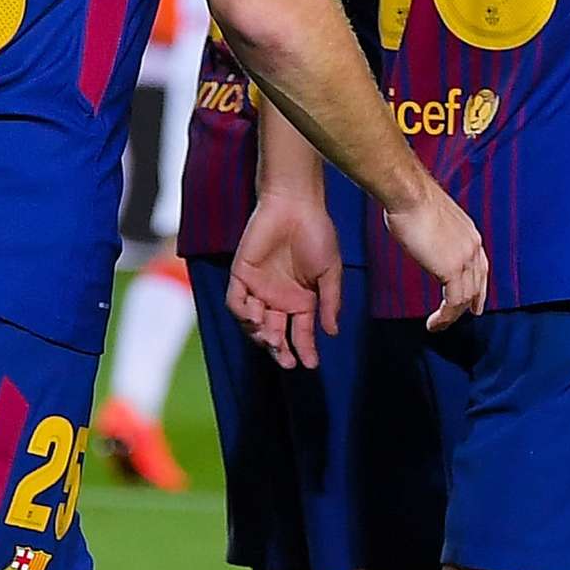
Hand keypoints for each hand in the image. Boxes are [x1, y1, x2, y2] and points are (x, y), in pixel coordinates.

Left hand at [228, 186, 343, 368]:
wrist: (295, 205)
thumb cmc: (317, 234)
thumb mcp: (331, 272)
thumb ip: (330, 302)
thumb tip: (332, 332)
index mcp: (302, 300)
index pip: (302, 333)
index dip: (306, 349)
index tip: (311, 364)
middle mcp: (279, 299)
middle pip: (276, 334)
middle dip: (280, 351)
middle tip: (286, 361)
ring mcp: (259, 288)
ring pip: (254, 324)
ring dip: (262, 335)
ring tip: (273, 338)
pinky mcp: (241, 275)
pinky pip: (236, 302)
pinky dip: (243, 314)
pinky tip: (256, 317)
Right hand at [377, 178, 490, 329]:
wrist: (410, 194)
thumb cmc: (412, 200)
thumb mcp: (432, 220)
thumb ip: (437, 235)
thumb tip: (426, 242)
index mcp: (470, 233)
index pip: (481, 267)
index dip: (479, 286)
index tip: (476, 300)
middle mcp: (472, 246)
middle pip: (477, 284)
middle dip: (471, 304)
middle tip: (464, 317)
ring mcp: (464, 258)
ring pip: (466, 297)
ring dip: (453, 316)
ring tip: (439, 325)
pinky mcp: (451, 269)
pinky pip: (453, 302)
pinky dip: (445, 317)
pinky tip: (434, 323)